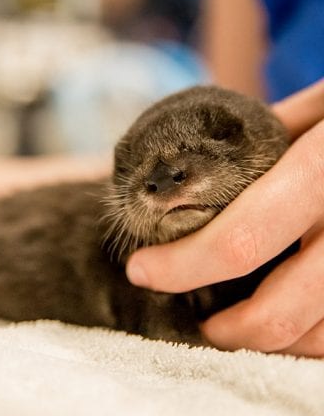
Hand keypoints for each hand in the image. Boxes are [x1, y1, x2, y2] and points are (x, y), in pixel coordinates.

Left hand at [126, 79, 323, 356]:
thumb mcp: (318, 108)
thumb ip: (265, 135)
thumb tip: (204, 160)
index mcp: (320, 169)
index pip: (240, 239)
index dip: (182, 266)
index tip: (142, 270)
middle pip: (279, 309)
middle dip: (227, 328)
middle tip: (200, 323)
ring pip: (317, 334)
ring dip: (268, 340)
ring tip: (236, 327)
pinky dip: (308, 337)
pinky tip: (285, 322)